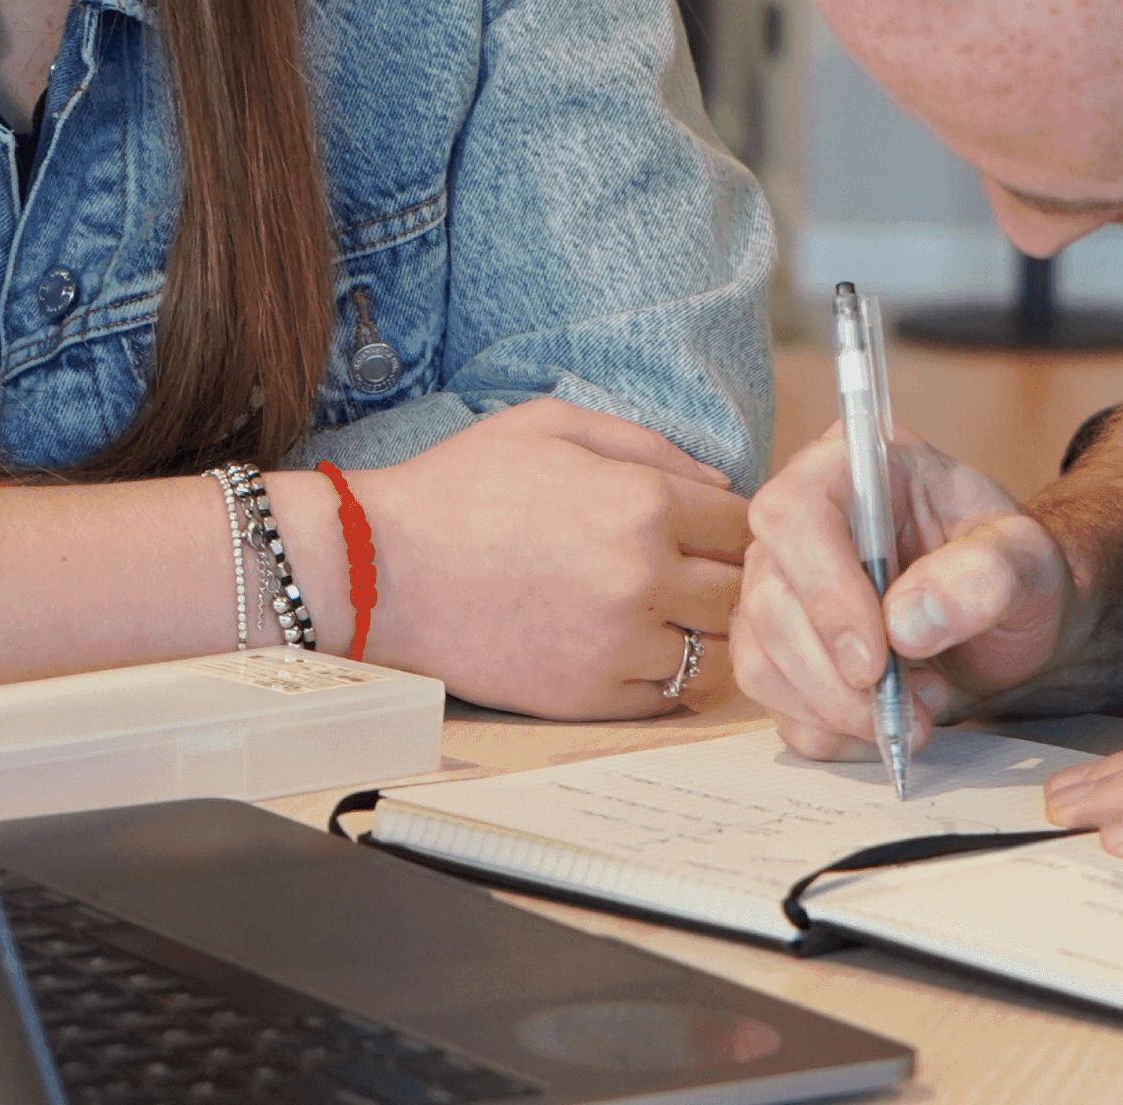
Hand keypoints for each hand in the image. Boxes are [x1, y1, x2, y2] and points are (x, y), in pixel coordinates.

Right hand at [344, 399, 748, 720]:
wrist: (381, 570)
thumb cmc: (460, 488)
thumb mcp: (551, 425)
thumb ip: (646, 445)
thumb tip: (717, 483)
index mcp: (643, 502)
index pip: (741, 525)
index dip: (730, 526)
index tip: (708, 531)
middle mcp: (644, 577)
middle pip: (738, 592)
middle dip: (722, 578)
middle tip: (689, 572)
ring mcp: (618, 645)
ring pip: (710, 649)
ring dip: (693, 629)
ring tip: (654, 611)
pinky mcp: (589, 697)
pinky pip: (666, 695)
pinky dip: (658, 673)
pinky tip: (622, 645)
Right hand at [731, 419, 1075, 761]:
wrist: (1012, 618)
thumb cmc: (1013, 570)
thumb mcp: (1029, 560)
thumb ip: (984, 577)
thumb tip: (905, 623)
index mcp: (855, 469)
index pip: (795, 514)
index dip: (824, 591)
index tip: (875, 660)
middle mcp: (801, 523)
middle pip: (768, 600)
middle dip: (835, 675)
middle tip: (914, 708)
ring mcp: (780, 587)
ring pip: (759, 660)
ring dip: (835, 709)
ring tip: (917, 711)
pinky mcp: (780, 649)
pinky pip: (774, 704)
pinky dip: (829, 732)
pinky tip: (884, 724)